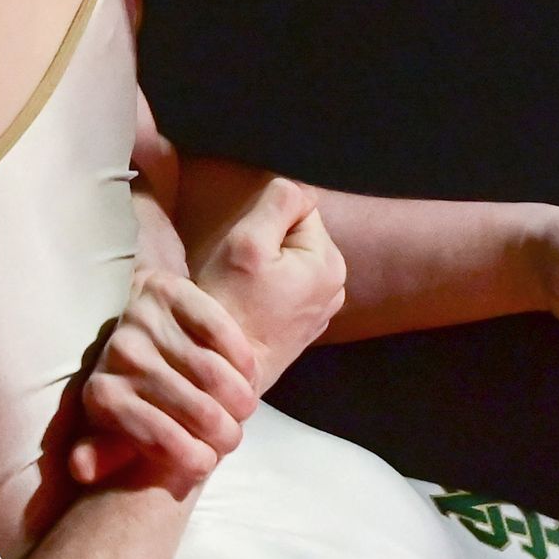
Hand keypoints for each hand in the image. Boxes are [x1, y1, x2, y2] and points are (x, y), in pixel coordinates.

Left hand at [56, 268, 261, 502]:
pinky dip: (241, 357)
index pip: (158, 438)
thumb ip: (106, 450)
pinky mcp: (169, 290)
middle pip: (194, 408)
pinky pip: (219, 329)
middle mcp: (119, 355)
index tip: (208, 462)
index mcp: (103, 394)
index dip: (193, 457)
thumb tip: (83, 469)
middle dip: (224, 432)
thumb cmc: (138, 390)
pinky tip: (248, 373)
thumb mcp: (117, 425)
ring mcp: (142, 319)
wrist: (143, 329)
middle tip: (233, 437)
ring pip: (211, 372)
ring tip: (244, 409)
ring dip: (240, 398)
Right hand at [193, 173, 347, 394]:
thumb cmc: (230, 306)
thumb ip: (279, 203)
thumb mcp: (248, 242)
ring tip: (245, 292)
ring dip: (265, 269)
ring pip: (288, 263)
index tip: (247, 251)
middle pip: (295, 236)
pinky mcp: (304, 325)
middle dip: (267, 245)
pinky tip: (251, 309)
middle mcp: (335, 286)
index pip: (299, 210)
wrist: (223, 368)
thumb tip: (299, 189)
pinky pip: (285, 290)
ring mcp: (321, 309)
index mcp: (328, 262)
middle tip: (243, 273)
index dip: (264, 222)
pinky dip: (268, 292)